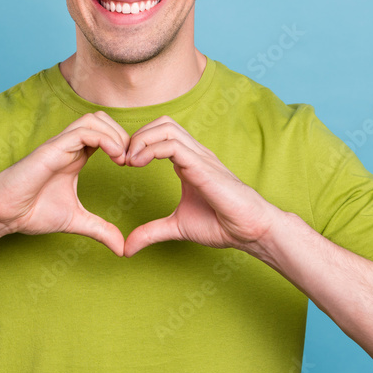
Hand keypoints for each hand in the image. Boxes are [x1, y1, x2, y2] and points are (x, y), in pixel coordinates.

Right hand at [0, 111, 128, 254]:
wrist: (3, 214)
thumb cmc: (31, 212)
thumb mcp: (76, 221)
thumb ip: (100, 230)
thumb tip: (121, 248)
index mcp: (75, 156)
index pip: (105, 134)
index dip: (124, 144)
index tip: (134, 167)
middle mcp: (68, 146)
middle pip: (102, 119)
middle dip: (123, 135)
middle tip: (132, 161)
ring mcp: (60, 145)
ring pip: (94, 119)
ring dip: (115, 135)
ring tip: (124, 159)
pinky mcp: (52, 149)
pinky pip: (83, 131)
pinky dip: (105, 139)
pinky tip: (115, 157)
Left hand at [122, 116, 277, 256]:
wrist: (249, 230)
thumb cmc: (221, 224)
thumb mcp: (176, 227)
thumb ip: (150, 232)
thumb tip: (126, 249)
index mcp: (188, 162)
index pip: (160, 134)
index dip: (138, 143)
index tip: (123, 165)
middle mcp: (194, 154)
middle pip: (162, 123)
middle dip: (137, 136)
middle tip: (122, 160)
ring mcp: (199, 157)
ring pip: (166, 127)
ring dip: (141, 140)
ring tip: (129, 162)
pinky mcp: (202, 166)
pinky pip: (172, 145)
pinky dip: (149, 149)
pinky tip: (138, 165)